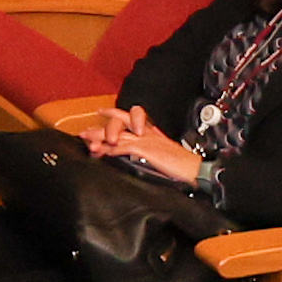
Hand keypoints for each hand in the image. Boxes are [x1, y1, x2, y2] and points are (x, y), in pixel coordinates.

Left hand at [82, 109, 209, 187]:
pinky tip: (101, 152)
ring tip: (88, 144)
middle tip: (84, 133)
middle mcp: (147, 133)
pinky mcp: (146, 150)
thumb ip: (147, 153)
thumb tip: (131, 158)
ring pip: (118, 134)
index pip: (131, 116)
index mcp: (152, 132)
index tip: (101, 111)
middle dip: (100, 128)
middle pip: (120, 122)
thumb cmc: (183, 167)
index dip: (115, 113)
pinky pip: (123, 147)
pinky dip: (110, 150)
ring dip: (100, 139)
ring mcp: (146, 140)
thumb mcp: (162, 156)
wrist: (196, 170)